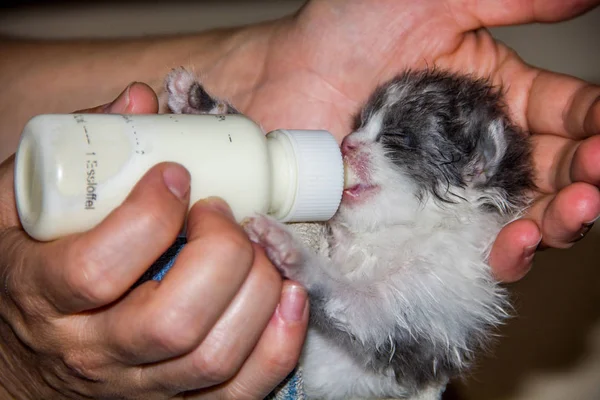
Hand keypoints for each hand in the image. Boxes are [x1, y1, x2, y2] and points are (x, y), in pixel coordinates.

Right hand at [0, 84, 307, 398]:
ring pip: (214, 357)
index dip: (151, 216)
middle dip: (220, 254)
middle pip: (174, 321)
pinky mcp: (177, 399)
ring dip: (257, 291)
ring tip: (256, 246)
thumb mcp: (25, 201)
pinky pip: (240, 391)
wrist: (22, 351)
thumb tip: (142, 101)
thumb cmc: (28, 265)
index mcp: (43, 294)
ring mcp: (139, 384)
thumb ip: (76, 149)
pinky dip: (279, 343)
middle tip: (222, 213)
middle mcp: (93, 352)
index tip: (177, 175)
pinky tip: (288, 294)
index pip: (100, 269)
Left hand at [198, 0, 599, 281]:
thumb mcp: (435, 0)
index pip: (567, 115)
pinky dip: (499, 254)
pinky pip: (466, 249)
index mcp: (496, 94)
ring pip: (522, 218)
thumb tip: (586, 0)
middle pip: (554, 175)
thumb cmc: (345, 32)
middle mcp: (479, 149)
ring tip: (572, 210)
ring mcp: (448, 192)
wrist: (281, 79)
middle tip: (594, 178)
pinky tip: (514, 245)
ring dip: (556, 223)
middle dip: (583, 181)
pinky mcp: (414, 225)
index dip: (594, 127)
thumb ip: (510, 1)